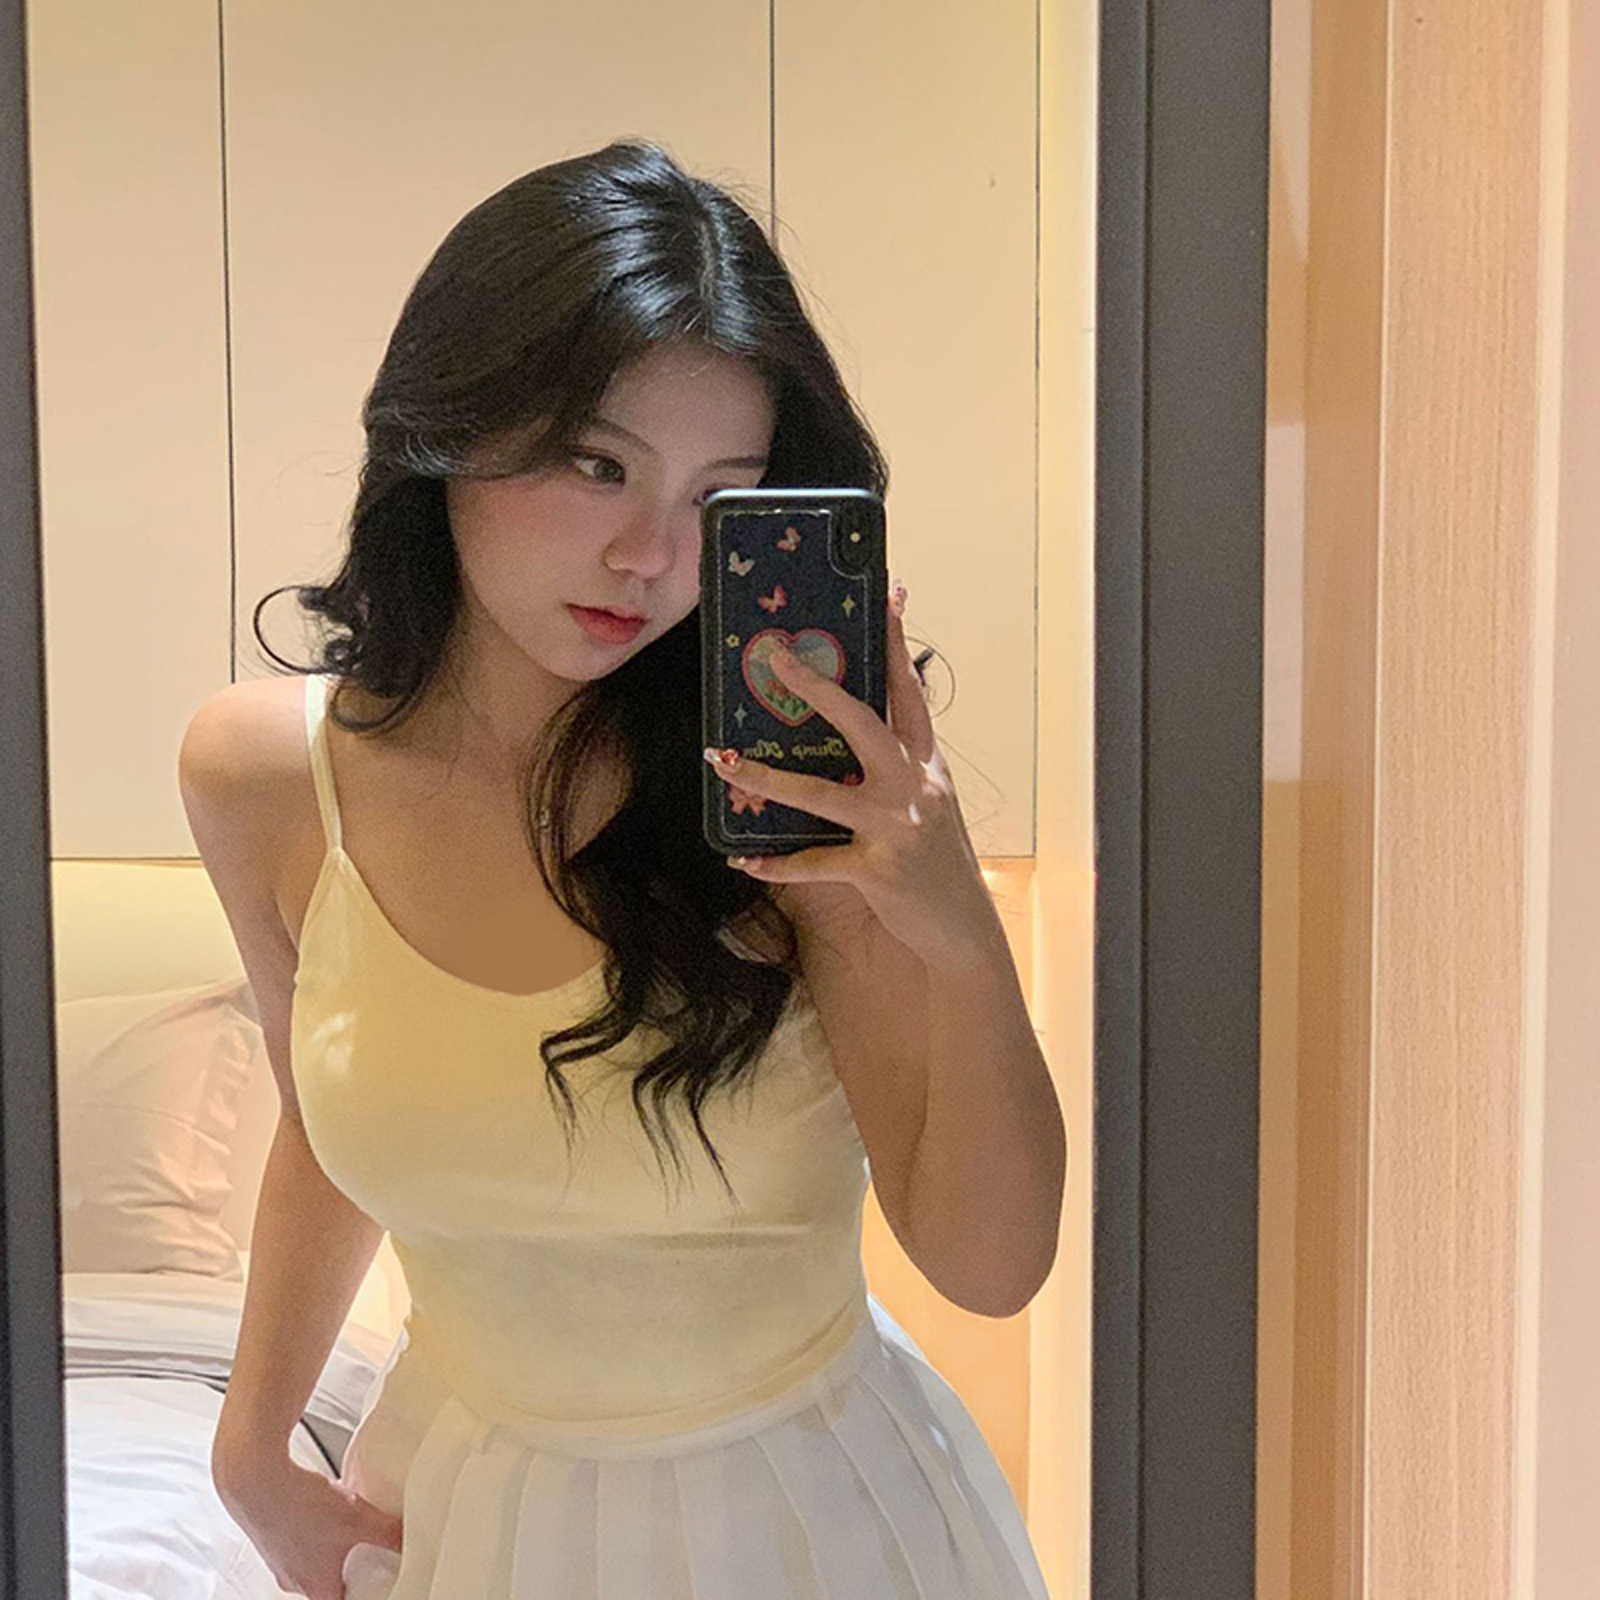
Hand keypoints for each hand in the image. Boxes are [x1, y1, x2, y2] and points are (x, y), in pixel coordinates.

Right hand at [214, 1451, 402, 1599]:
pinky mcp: (269, 1536)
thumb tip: (410, 1537)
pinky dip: (310, 1530)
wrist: (256, 1480)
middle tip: (365, 1554)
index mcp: (315, 1586)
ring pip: (309, 1563)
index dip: (362, 1594)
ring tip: (344, 1528)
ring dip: (327, 1548)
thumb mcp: (358, 1518)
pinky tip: (319, 1509)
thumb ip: (387, 1532)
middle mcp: (293, 1579)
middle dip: (346, 1572)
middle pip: (325, 1586)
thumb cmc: (300, 1506)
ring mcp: (278, 1559)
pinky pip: (296, 1542)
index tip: (375, 1584)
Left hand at [704, 581, 1004, 975]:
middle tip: (775, 659)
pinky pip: (814, 862)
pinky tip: (743, 861)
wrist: (963, 930)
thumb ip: (895, 772)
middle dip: (816, 688)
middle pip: (863, 721)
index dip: (897, 642)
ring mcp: (896, 826)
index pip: (910, 691)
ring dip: (765, 777)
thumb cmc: (937, 864)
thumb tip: (845, 747)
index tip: (888, 594)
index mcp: (926, 764)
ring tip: (723, 760)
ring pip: (821, 792)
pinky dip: (775, 863)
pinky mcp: (877, 869)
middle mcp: (914, 786)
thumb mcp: (927, 806)